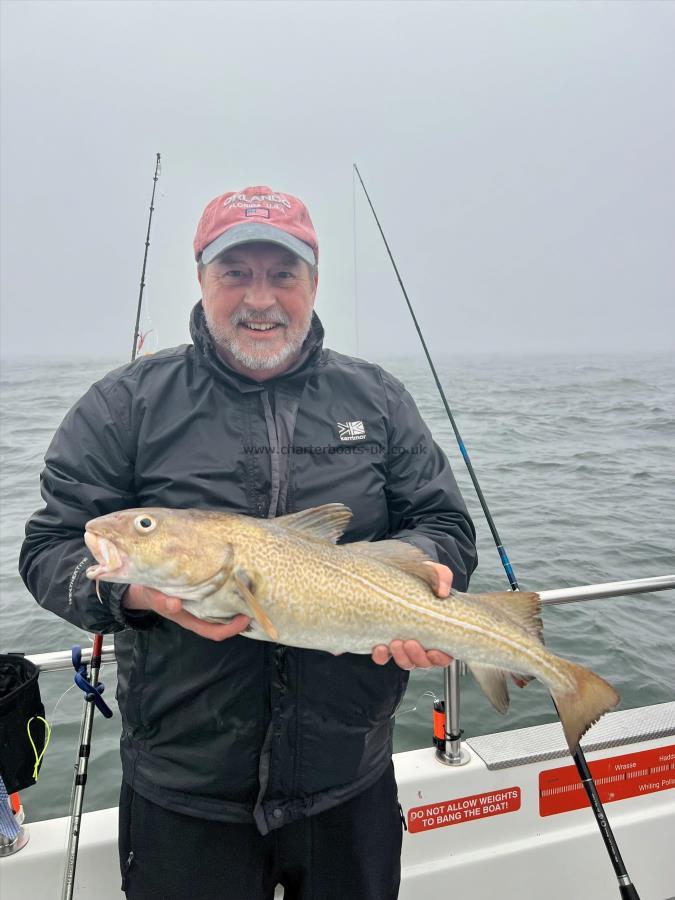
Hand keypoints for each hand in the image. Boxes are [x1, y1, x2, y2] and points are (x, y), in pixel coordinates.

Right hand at [123, 584, 250, 641]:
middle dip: (242, 615)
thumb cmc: (151, 593)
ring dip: (239, 601)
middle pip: (226, 622)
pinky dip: (231, 588)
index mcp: (191, 620)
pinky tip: (239, 576)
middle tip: (257, 600)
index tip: (245, 617)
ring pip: (226, 607)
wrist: (146, 585)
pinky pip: (221, 593)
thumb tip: (175, 603)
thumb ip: (161, 601)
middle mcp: (201, 613)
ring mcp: (204, 603)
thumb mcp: (153, 597)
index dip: (232, 629)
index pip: (215, 631)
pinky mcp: (204, 591)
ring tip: (253, 588)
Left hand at [371, 562, 454, 669]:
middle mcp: (422, 642)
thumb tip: (442, 591)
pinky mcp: (386, 640)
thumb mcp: (433, 572)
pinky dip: (381, 656)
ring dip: (401, 657)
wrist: (400, 573)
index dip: (439, 658)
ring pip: (406, 662)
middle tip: (409, 642)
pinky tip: (379, 647)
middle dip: (417, 656)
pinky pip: (383, 657)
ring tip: (395, 643)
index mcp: (438, 631)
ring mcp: (404, 644)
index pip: (444, 655)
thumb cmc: (422, 577)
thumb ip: (441, 577)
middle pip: (423, 662)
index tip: (433, 651)